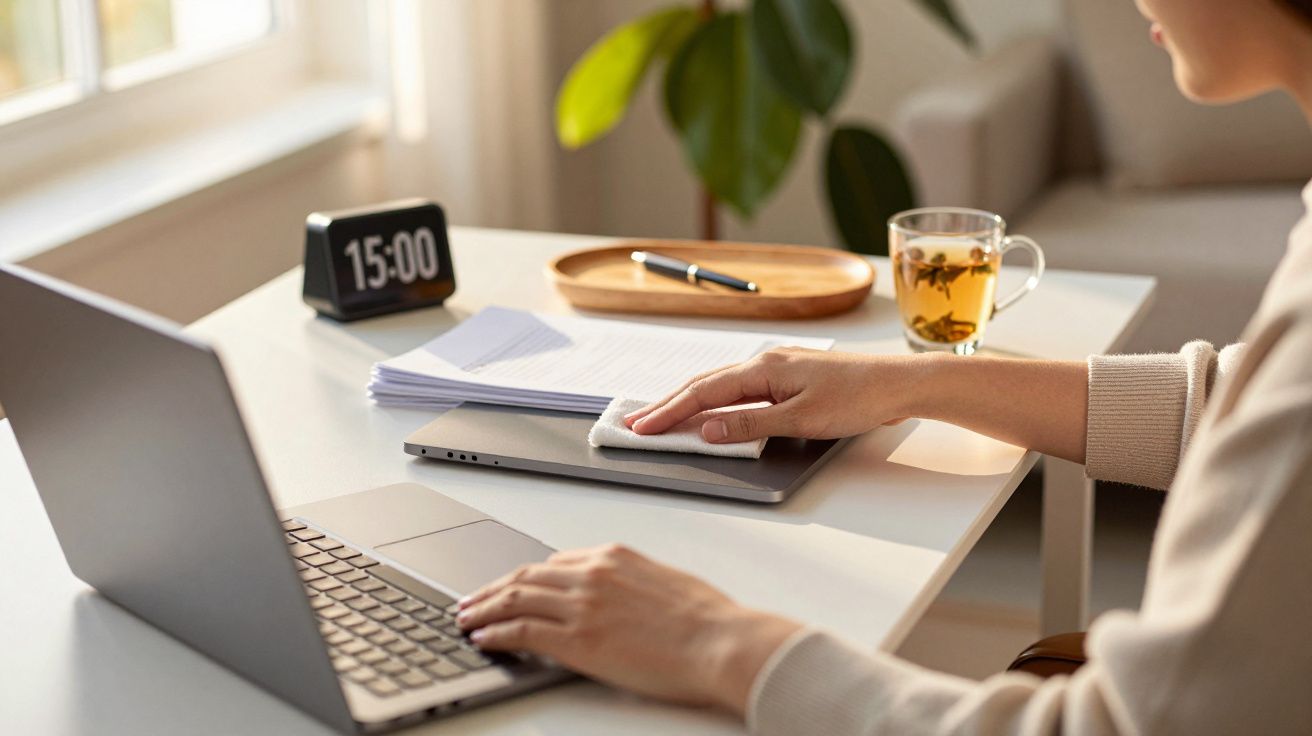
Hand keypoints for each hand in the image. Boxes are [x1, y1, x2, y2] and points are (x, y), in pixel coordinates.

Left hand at [456, 543, 801, 714]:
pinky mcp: (578, 640)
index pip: (553, 564)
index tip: (511, 587)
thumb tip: (617, 596)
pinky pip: (522, 631)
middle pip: (525, 577)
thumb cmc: (706, 619)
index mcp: (613, 557)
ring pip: (515, 599)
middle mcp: (592, 574)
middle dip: (492, 589)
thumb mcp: (664, 582)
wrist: (719, 642)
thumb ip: (631, 583)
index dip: (525, 578)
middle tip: (471, 600)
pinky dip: (496, 632)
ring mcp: (582, 606)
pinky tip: (483, 637)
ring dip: (483, 608)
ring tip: (465, 618)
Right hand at [625, 348, 921, 442]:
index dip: (669, 412)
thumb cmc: (859, 398)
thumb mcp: (801, 419)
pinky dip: (716, 398)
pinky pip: (740, 386)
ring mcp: (778, 366)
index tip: (641, 427)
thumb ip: (750, 425)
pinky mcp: (790, 375)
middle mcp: (766, 361)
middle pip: (705, 383)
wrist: (901, 382)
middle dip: (668, 404)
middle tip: (636, 423)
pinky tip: (711, 407)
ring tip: (662, 415)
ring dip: (689, 400)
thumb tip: (707, 429)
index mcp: (764, 368)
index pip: (703, 392)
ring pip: (721, 383)